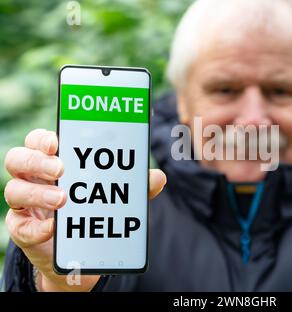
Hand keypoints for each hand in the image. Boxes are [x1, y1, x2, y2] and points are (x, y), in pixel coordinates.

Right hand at [4, 129, 166, 290]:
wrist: (84, 252)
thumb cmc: (96, 211)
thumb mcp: (117, 197)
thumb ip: (136, 187)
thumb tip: (158, 177)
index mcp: (54, 161)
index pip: (39, 141)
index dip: (43, 138)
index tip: (58, 141)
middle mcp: (34, 179)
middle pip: (18, 159)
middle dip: (37, 161)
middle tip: (61, 169)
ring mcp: (25, 205)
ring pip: (13, 190)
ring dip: (37, 193)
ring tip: (63, 200)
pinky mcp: (23, 230)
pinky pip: (20, 226)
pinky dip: (37, 227)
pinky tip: (53, 228)